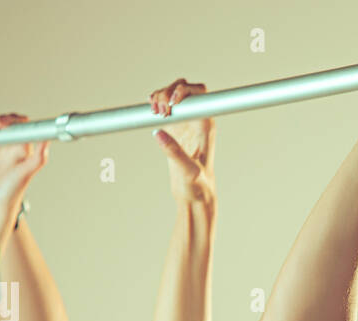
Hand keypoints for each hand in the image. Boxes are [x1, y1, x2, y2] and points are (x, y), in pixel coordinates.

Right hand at [149, 79, 216, 206]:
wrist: (193, 195)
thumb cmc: (198, 186)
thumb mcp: (187, 171)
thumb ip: (174, 152)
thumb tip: (158, 133)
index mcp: (206, 126)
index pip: (200, 95)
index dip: (184, 90)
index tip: (171, 103)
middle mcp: (197, 120)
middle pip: (185, 88)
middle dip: (169, 92)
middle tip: (159, 110)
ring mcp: (186, 123)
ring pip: (173, 94)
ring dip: (161, 96)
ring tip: (154, 110)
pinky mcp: (174, 128)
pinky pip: (165, 106)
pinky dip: (156, 103)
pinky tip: (151, 110)